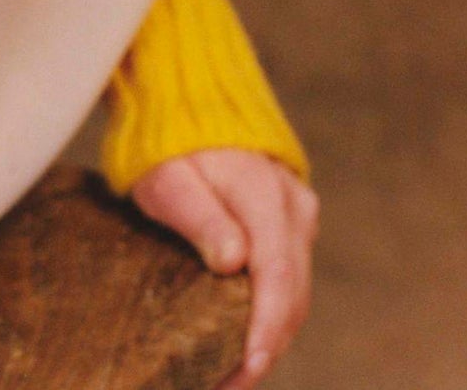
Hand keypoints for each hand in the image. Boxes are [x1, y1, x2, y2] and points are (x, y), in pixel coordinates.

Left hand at [129, 147, 317, 386]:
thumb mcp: (169, 179)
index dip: (267, 326)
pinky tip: (244, 344)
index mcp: (263, 193)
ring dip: (270, 338)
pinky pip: (291, 278)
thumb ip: (201, 217)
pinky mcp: (293, 223)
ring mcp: (298, 214)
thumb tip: (234, 261)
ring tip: (230, 379)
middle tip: (226, 388)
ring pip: (297, 290)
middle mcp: (293, 206)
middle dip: (265, 348)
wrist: (188, 104)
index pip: (278, 272)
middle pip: (293, 292)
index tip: (250, 367)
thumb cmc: (168, 145)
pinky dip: (272, 316)